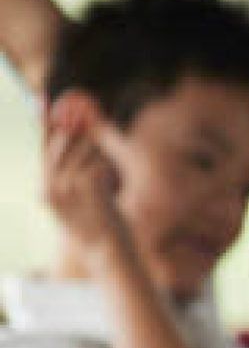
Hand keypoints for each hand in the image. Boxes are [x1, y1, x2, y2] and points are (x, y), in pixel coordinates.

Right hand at [42, 95, 127, 254]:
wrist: (106, 252)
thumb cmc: (99, 225)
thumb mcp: (82, 197)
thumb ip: (77, 170)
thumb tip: (83, 136)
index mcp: (46, 188)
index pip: (42, 146)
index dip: (42, 120)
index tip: (42, 95)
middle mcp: (50, 186)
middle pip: (60, 142)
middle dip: (76, 127)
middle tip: (88, 116)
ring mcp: (66, 187)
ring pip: (84, 150)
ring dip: (98, 153)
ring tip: (103, 176)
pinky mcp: (85, 186)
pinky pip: (98, 162)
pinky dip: (106, 168)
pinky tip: (107, 187)